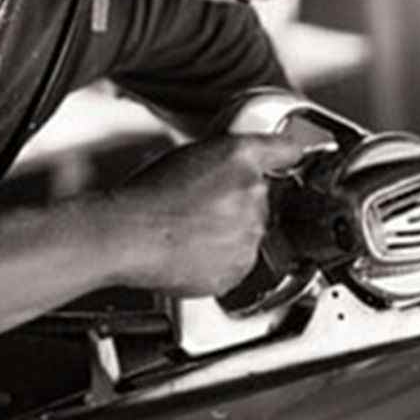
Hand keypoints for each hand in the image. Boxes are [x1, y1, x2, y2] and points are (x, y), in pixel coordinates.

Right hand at [107, 131, 313, 296]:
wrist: (128, 236)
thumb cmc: (146, 197)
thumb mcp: (189, 157)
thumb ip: (225, 159)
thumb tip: (238, 167)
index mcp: (241, 157)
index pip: (287, 151)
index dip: (288, 156)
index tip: (291, 159)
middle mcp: (253, 193)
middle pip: (265, 198)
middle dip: (241, 202)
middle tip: (204, 207)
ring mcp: (250, 234)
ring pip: (252, 232)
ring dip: (231, 232)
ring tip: (192, 230)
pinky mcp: (240, 269)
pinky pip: (239, 262)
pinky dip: (222, 259)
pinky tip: (193, 250)